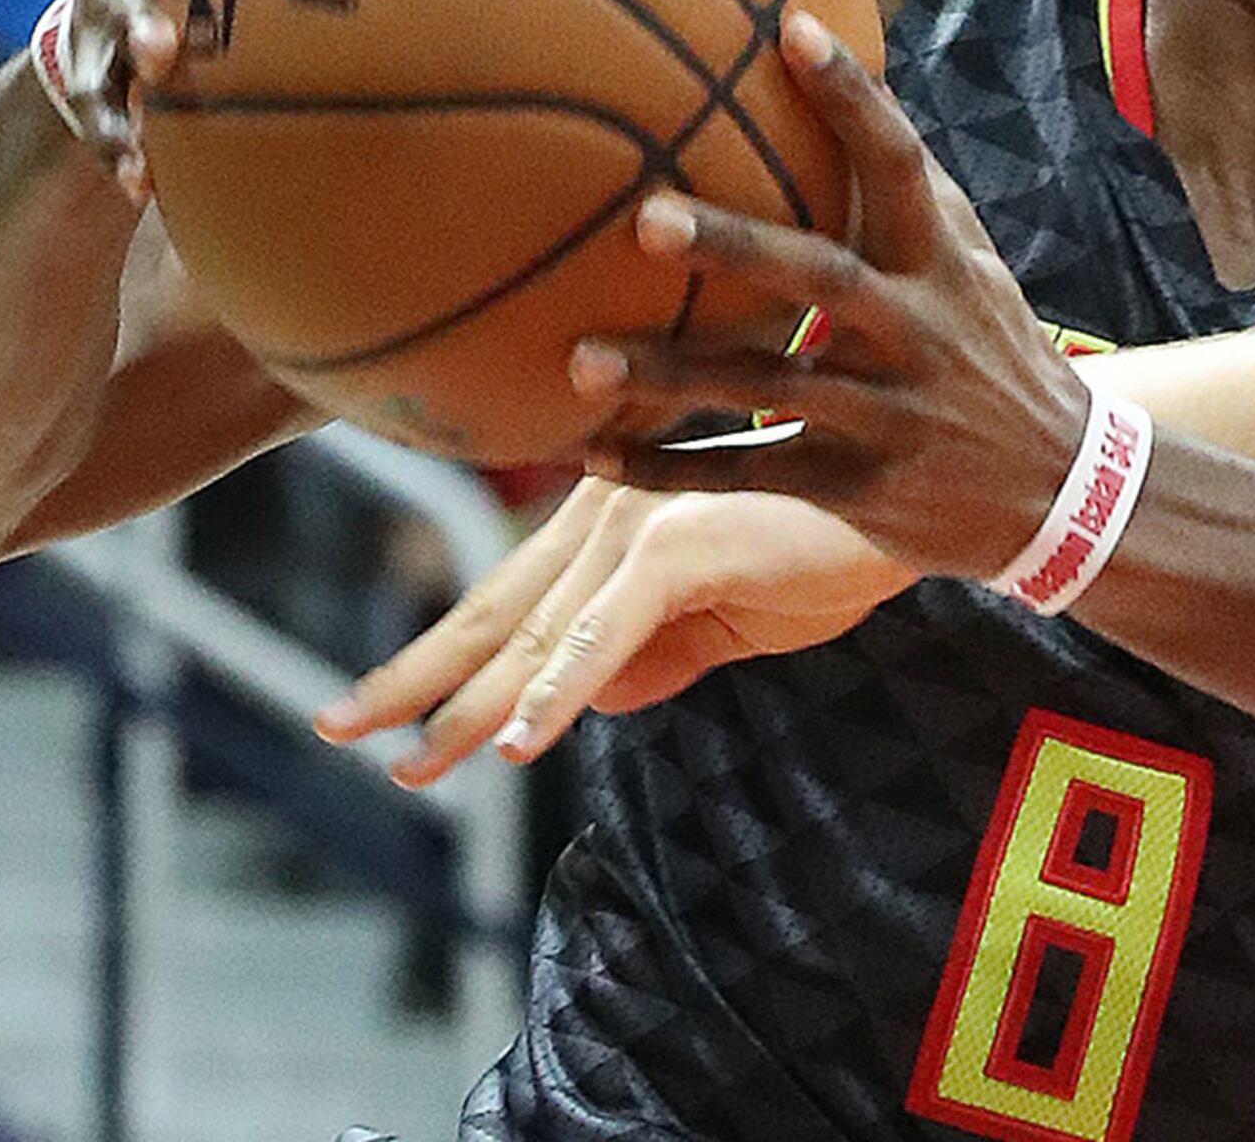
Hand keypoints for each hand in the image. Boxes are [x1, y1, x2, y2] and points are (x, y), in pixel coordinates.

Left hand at [315, 475, 914, 781]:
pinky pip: (605, 634)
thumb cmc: (832, 541)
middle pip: (496, 613)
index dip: (436, 664)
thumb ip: (658, 654)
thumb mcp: (730, 618)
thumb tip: (589, 704)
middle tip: (336, 729)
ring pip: (537, 636)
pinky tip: (518, 743)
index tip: (373, 716)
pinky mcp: (683, 543)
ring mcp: (640, 522)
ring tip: (415, 759)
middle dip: (414, 679)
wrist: (919, 495)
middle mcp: (608, 513)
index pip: (507, 606)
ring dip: (474, 706)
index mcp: (612, 525)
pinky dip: (558, 691)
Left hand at [569, 14, 1092, 584]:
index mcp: (944, 266)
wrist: (1063, 492)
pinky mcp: (860, 487)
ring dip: (673, 375)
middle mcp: (918, 331)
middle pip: (823, 277)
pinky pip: (751, 475)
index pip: (901, 166)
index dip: (853, 99)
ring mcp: (889, 413)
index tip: (792, 29)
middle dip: (737, 246)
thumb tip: (861, 87)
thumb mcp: (976, 273)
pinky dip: (671, 469)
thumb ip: (919, 197)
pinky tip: (595, 458)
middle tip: (647, 216)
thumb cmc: (995, 357)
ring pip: (770, 387)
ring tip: (581, 356)